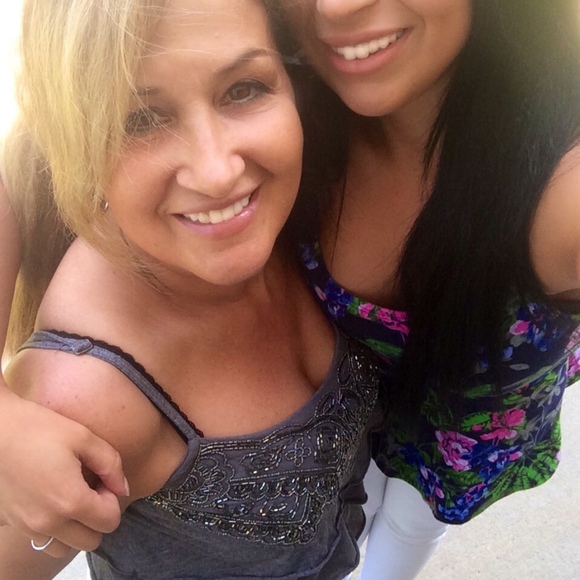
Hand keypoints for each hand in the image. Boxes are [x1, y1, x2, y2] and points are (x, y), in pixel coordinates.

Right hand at [0, 386, 125, 556]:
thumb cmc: (39, 428)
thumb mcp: (84, 437)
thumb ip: (112, 465)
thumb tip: (123, 489)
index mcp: (70, 501)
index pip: (110, 522)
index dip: (113, 499)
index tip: (101, 479)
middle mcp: (48, 522)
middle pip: (90, 541)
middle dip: (98, 517)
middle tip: (90, 488)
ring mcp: (27, 526)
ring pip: (65, 547)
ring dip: (75, 528)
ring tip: (71, 496)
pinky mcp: (13, 522)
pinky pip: (42, 539)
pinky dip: (53, 527)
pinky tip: (50, 498)